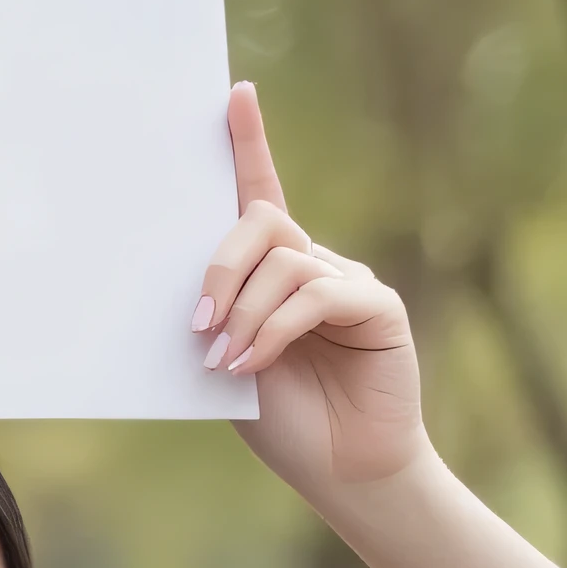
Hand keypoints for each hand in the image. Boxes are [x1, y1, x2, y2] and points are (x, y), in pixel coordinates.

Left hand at [202, 84, 427, 498]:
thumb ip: (218, 318)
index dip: (248, 144)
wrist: (341, 473)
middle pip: (263, 222)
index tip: (233, 95)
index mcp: (275, 273)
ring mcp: (350, 281)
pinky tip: (253, 365)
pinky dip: (275, 330)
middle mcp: (315, 265)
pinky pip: (318, 295)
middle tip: (197, 323)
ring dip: (243, 314)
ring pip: (285, 262)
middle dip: (220, 267)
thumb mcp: (229, 364)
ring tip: (226, 363)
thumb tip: (188, 292)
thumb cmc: (283, 422)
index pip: (260, 195)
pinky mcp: (378, 306)